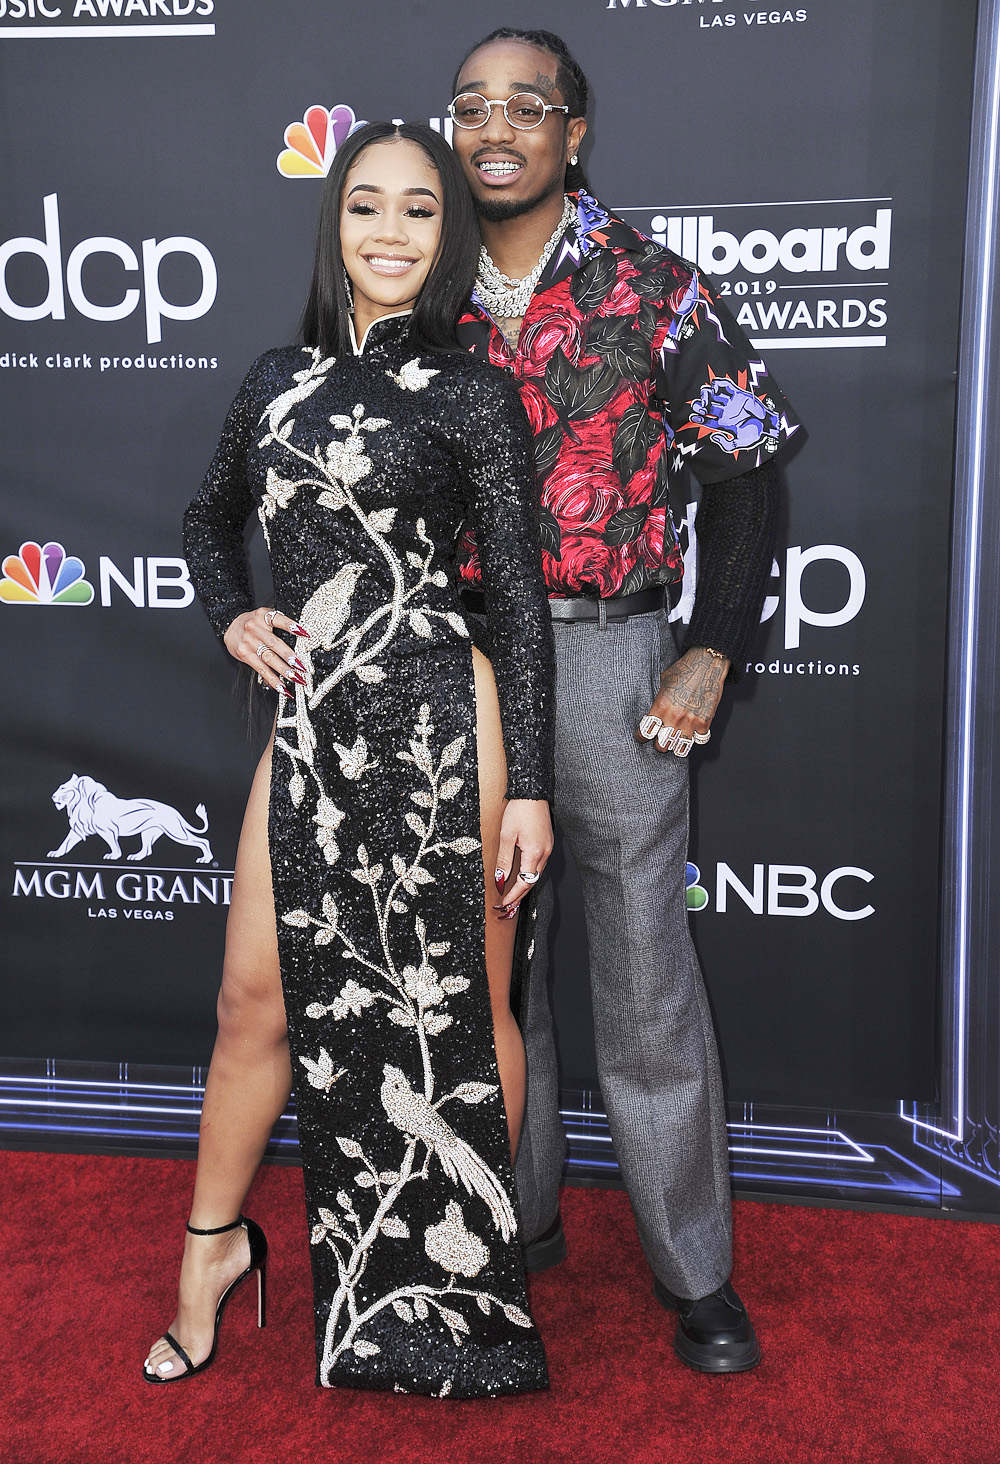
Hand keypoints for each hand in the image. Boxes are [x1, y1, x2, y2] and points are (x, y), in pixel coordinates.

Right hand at [223, 607, 310, 696]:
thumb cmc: (252, 623)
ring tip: (295, 678)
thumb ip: (278, 626)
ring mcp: (249, 642)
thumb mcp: (263, 617)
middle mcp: (255, 628)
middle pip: (274, 643)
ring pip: (268, 658)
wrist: (229, 626)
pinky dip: (272, 679)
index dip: (291, 626)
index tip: (304, 634)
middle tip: (301, 666)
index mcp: (263, 616)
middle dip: (289, 656)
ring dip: (283, 670)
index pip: (278, 620)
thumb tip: (298, 641)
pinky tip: (281, 686)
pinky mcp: (244, 654)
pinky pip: (260, 669)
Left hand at [493, 799, 553, 918]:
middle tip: (506, 908)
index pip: (523, 883)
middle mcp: (545, 854)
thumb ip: (504, 860)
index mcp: (535, 853)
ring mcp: (548, 849)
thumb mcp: (506, 836)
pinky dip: (529, 875)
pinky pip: (539, 866)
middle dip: (519, 897)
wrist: (532, 793)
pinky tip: (521, 878)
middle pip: (532, 882)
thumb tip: (500, 881)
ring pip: (536, 875)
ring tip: (512, 897)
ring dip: (524, 887)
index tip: (503, 905)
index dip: (513, 896)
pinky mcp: (547, 844)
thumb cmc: (519, 811)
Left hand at [636, 646, 729, 756]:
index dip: (641, 737)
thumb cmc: (684, 670)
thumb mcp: (662, 682)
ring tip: (675, 740)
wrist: (707, 664)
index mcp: (661, 706)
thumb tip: (650, 710)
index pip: (645, 732)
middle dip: (659, 744)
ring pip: (680, 748)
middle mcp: (675, 717)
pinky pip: (699, 741)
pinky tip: (693, 733)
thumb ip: (657, 700)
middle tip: (660, 740)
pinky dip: (696, 738)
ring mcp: (691, 722)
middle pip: (661, 746)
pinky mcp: (705, 722)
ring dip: (676, 745)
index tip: (642, 738)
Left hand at [689, 378, 778, 453]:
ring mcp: (730, 402)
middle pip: (706, 406)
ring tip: (706, 396)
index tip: (693, 416)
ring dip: (706, 394)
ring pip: (712, 395)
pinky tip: (714, 387)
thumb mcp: (739, 445)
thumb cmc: (756, 434)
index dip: (697, 417)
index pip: (705, 419)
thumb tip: (714, 437)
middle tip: (700, 406)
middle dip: (700, 405)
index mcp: (722, 424)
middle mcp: (724, 412)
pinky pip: (725, 386)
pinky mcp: (738, 393)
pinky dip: (717, 384)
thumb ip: (726, 444)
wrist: (769, 425)